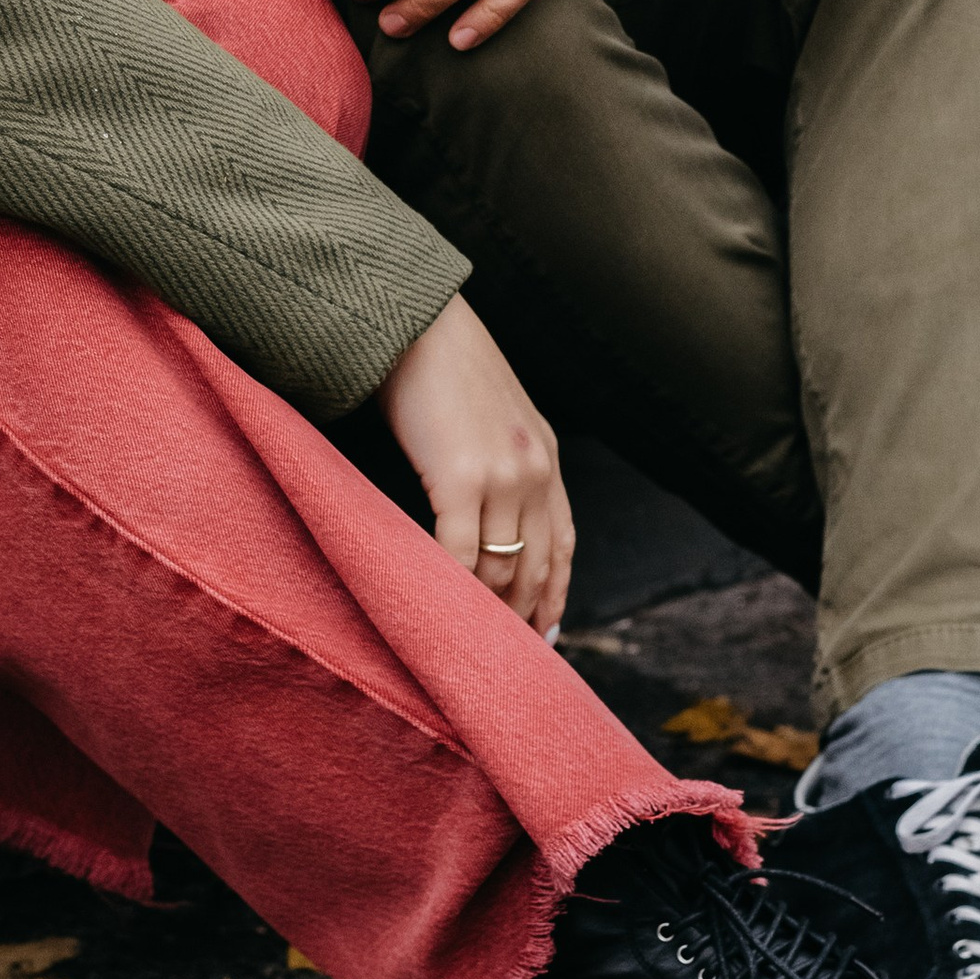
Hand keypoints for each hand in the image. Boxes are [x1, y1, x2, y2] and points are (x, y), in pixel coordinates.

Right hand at [380, 294, 572, 635]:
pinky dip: (451, 585)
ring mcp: (502, 476)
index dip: (555, 595)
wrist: (416, 321)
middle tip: (505, 657)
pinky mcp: (460, 477)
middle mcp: (535, 471)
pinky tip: (440, 605)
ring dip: (485, 610)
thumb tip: (492, 525)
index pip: (563, 545)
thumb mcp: (496, 418)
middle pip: (536, 567)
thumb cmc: (443, 367)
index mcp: (548, 457)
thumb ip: (506, 466)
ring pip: (500, 569)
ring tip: (469, 641)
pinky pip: (459, 552)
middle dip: (522, 617)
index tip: (545, 633)